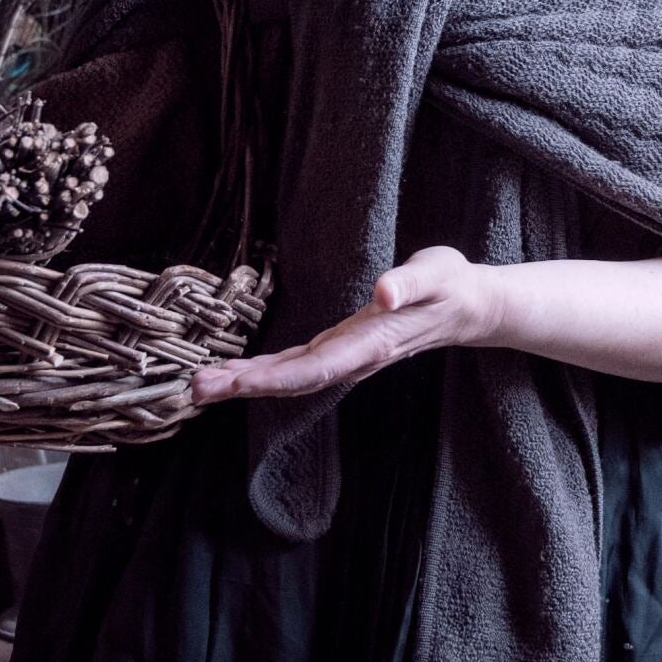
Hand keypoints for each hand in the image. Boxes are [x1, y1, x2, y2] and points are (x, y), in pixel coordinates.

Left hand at [190, 245, 497, 403]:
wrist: (468, 305)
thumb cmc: (450, 284)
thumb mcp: (435, 272)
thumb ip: (409, 282)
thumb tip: (383, 290)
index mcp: (370, 343)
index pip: (314, 367)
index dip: (273, 377)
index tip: (235, 382)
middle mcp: (353, 357)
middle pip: (291, 380)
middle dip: (242, 387)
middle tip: (193, 390)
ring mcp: (345, 356)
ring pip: (289, 377)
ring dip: (245, 383)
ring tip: (200, 386)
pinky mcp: (341, 348)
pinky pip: (296, 366)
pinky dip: (263, 372)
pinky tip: (237, 374)